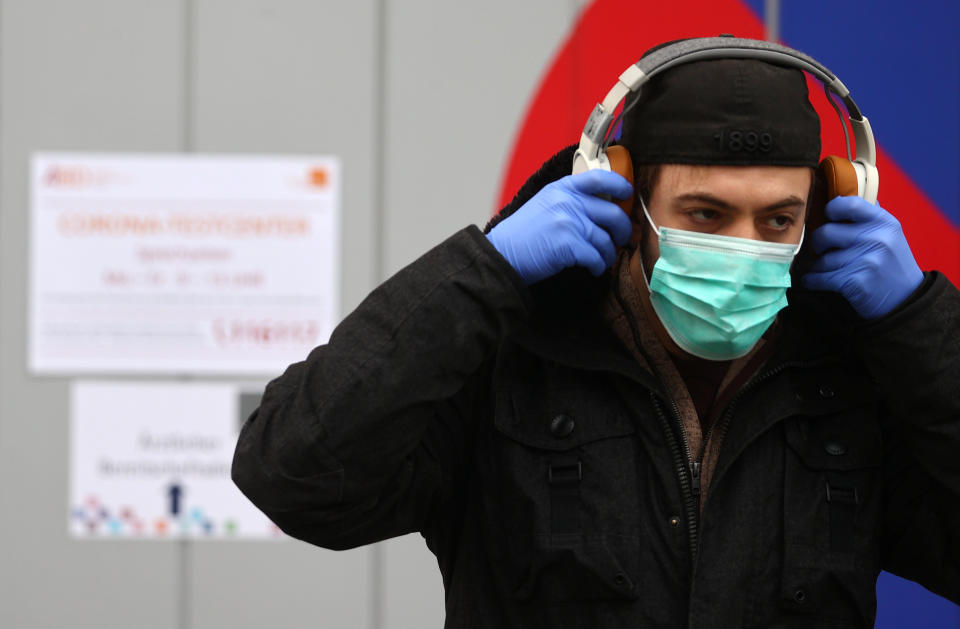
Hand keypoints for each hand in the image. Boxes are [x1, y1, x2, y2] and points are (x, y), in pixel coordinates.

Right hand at [486, 170, 632, 284]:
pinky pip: (596, 257)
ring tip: (602, 260)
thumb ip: (571, 201)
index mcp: (562, 188)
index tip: (627, 193)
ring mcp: (569, 222)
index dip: (620, 184)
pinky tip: (593, 269)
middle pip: (613, 213)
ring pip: (606, 240)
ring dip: (608, 254)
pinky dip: (598, 266)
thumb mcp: (545, 204)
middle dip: (623, 230)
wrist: (503, 253)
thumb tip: (602, 209)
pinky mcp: (569, 245)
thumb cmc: (524, 234)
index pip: (599, 178)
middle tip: (622, 239)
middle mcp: (568, 202)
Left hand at [803, 196, 922, 318]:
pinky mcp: (855, 282)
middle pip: (825, 233)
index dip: (831, 209)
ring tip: (825, 270)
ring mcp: (866, 260)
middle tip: (822, 249)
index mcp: (883, 222)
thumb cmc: (890, 264)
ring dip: (818, 267)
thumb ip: (867, 218)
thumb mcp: (888, 234)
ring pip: (821, 259)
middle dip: (818, 243)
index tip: (828, 218)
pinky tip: (814, 281)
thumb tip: (838, 198)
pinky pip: (819, 277)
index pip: (848, 204)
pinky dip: (812, 280)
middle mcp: (876, 238)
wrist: (905, 300)